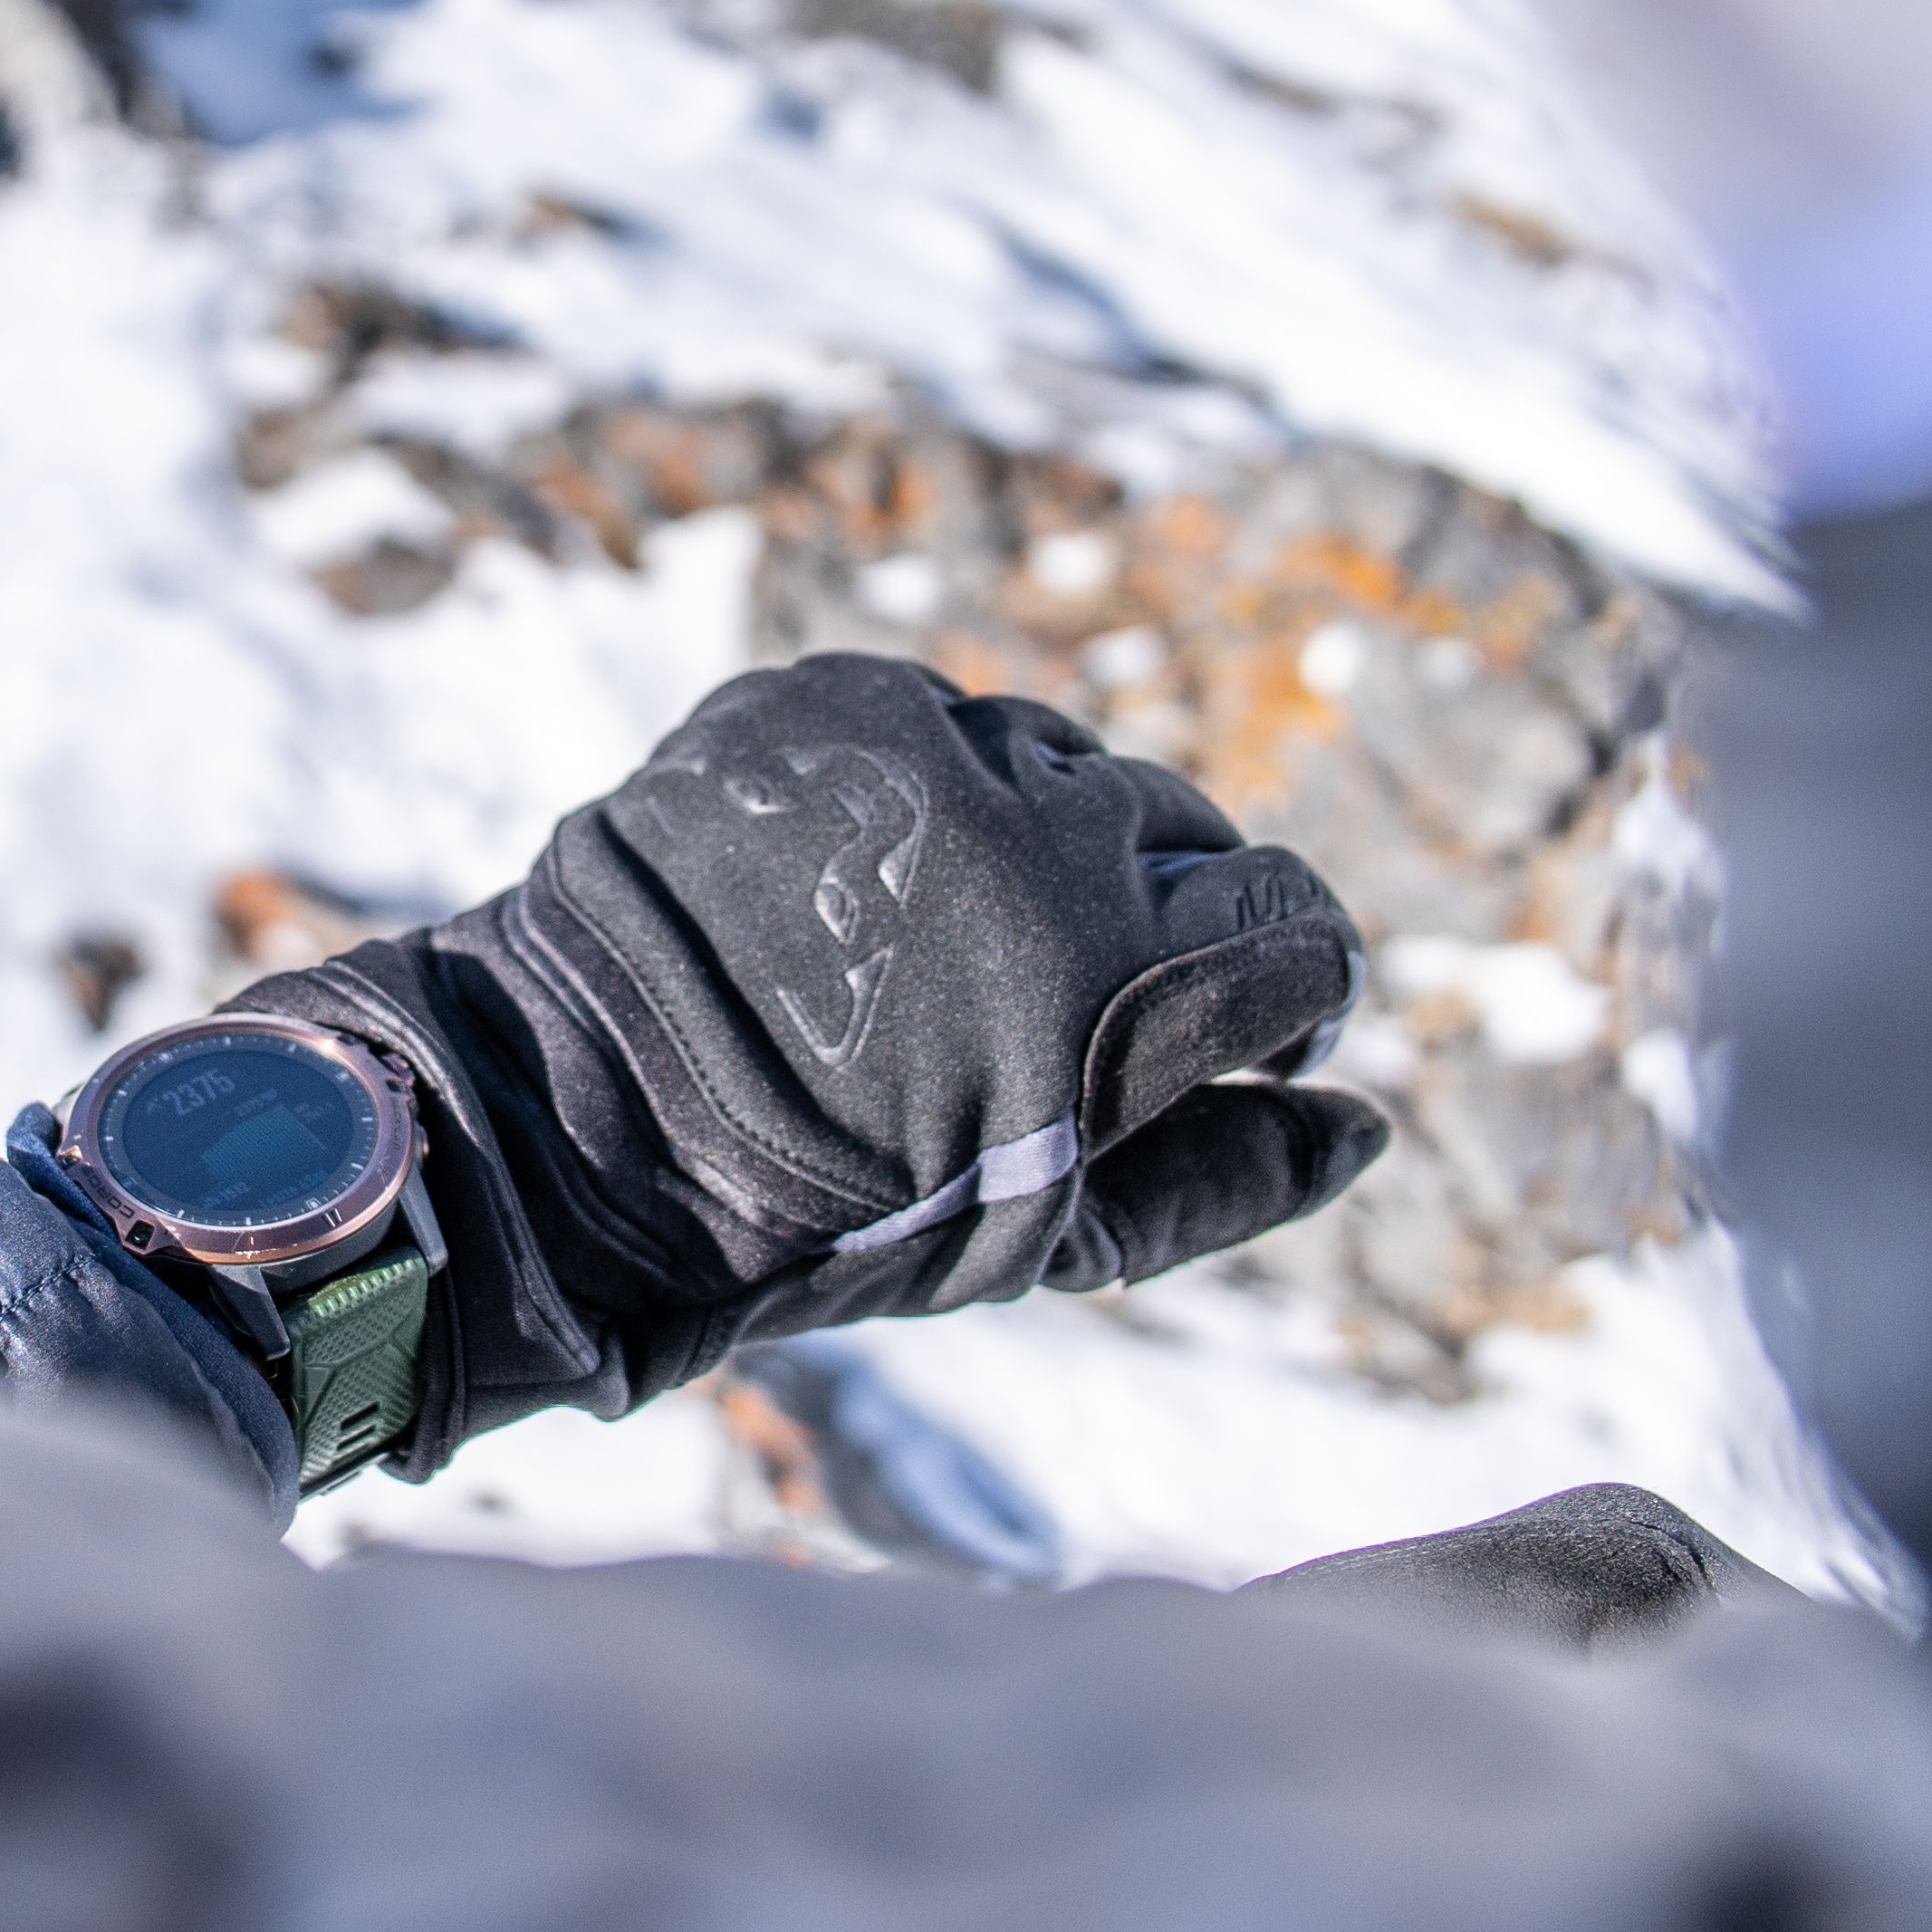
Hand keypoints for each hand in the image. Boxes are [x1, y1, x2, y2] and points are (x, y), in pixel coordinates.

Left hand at [232, 654, 1386, 1462]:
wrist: (568, 1126)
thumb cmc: (816, 1214)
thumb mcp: (1036, 1237)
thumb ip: (1226, 1180)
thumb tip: (1363, 1127)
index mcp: (1121, 971)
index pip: (1297, 921)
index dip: (1282, 993)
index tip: (1231, 1042)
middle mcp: (1043, 830)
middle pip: (1181, 837)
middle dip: (1150, 923)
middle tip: (1041, 1018)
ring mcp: (926, 745)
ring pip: (1059, 766)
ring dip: (1033, 849)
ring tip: (924, 962)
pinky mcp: (823, 695)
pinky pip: (934, 726)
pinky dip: (919, 798)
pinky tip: (848, 897)